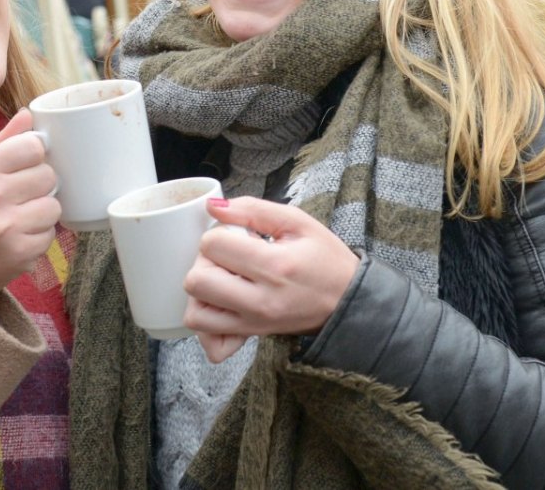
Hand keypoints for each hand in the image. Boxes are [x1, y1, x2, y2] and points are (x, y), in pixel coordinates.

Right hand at [0, 109, 59, 305]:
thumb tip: (28, 114)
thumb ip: (3, 142)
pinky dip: (39, 237)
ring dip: (42, 213)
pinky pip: (50, 235)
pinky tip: (18, 238)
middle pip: (49, 175)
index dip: (34, 157)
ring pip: (54, 206)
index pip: (33, 146)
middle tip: (21, 198)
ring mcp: (5, 225)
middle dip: (40, 186)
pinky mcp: (19, 252)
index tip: (25, 168)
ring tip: (19, 219)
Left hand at [182, 196, 359, 362]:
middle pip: (196, 280)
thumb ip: (252, 209)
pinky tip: (221, 303)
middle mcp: (260, 300)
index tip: (239, 235)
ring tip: (224, 278)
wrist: (349, 301)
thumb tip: (212, 206)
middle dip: (205, 261)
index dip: (219, 233)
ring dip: (202, 292)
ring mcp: (254, 323)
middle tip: (228, 256)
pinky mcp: (251, 335)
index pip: (212, 245)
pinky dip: (208, 321)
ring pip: (195, 313)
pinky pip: (210, 339)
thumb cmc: (325, 259)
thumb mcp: (297, 222)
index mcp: (275, 265)